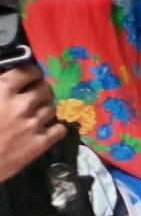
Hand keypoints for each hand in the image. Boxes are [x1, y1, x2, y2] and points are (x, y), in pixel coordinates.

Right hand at [0, 64, 66, 181]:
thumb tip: (5, 81)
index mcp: (3, 90)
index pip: (28, 72)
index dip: (31, 73)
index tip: (30, 77)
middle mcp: (22, 104)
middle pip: (45, 89)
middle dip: (41, 90)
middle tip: (36, 95)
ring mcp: (33, 124)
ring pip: (52, 107)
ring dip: (46, 108)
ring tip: (38, 112)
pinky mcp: (40, 143)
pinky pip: (60, 129)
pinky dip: (55, 127)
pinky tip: (47, 128)